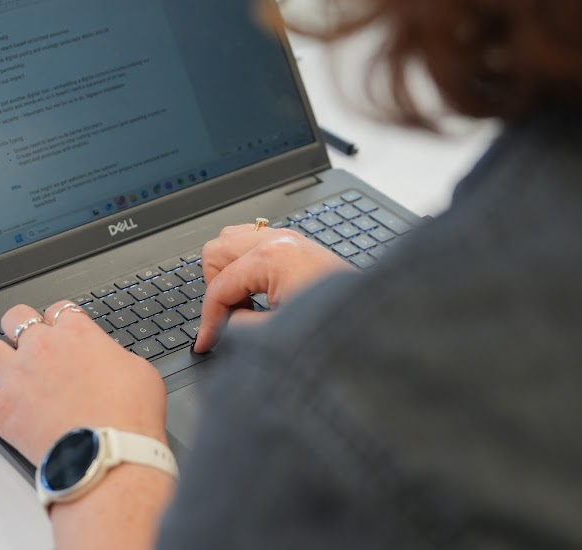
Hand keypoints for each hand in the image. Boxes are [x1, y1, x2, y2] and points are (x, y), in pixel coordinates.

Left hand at [0, 301, 167, 465]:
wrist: (112, 454)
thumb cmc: (130, 416)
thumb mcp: (140, 371)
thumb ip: (115, 356)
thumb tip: (110, 360)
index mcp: (77, 334)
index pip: (58, 309)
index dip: (57, 319)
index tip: (58, 329)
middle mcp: (42, 348)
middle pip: (15, 317)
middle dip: (18, 326)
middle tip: (23, 340)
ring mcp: (17, 378)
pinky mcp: (1, 410)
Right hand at [195, 225, 353, 351]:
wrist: (375, 322)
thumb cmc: (338, 325)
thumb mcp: (277, 334)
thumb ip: (240, 326)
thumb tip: (224, 322)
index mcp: (271, 257)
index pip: (219, 286)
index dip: (208, 320)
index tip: (206, 343)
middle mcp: (277, 240)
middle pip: (216, 251)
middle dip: (216, 288)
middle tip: (228, 317)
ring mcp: (288, 238)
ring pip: (232, 240)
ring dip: (229, 272)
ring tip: (244, 303)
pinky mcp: (296, 244)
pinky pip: (254, 243)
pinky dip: (247, 265)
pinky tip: (259, 292)